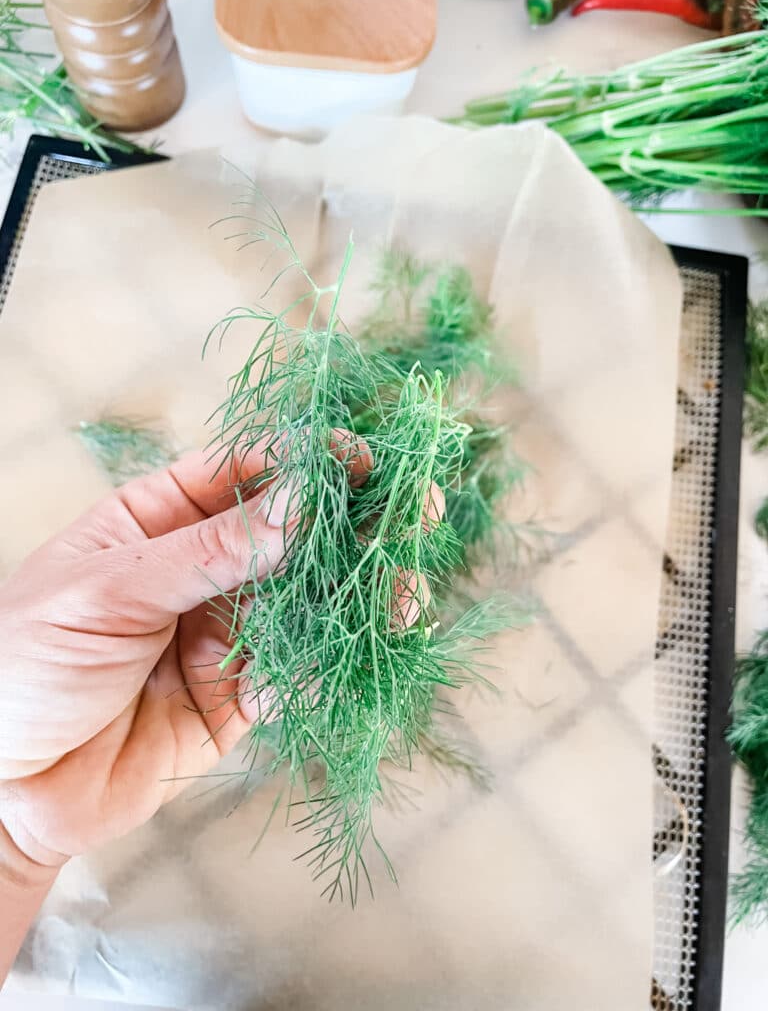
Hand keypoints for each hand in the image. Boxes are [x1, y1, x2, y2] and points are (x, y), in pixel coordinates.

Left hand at [0, 444, 370, 868]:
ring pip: (310, 603)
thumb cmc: (25, 662)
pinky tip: (354, 657)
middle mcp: (201, 571)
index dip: (305, 462)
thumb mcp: (112, 589)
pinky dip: (329, 668)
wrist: (2, 787)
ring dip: (361, 596)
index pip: (245, 473)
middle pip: (293, 535)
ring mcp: (224, 633)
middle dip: (355, 525)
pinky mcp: (239, 698)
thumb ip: (210, 552)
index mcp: (158, 520)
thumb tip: (301, 501)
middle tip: (419, 512)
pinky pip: (298, 675)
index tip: (359, 459)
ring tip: (404, 595)